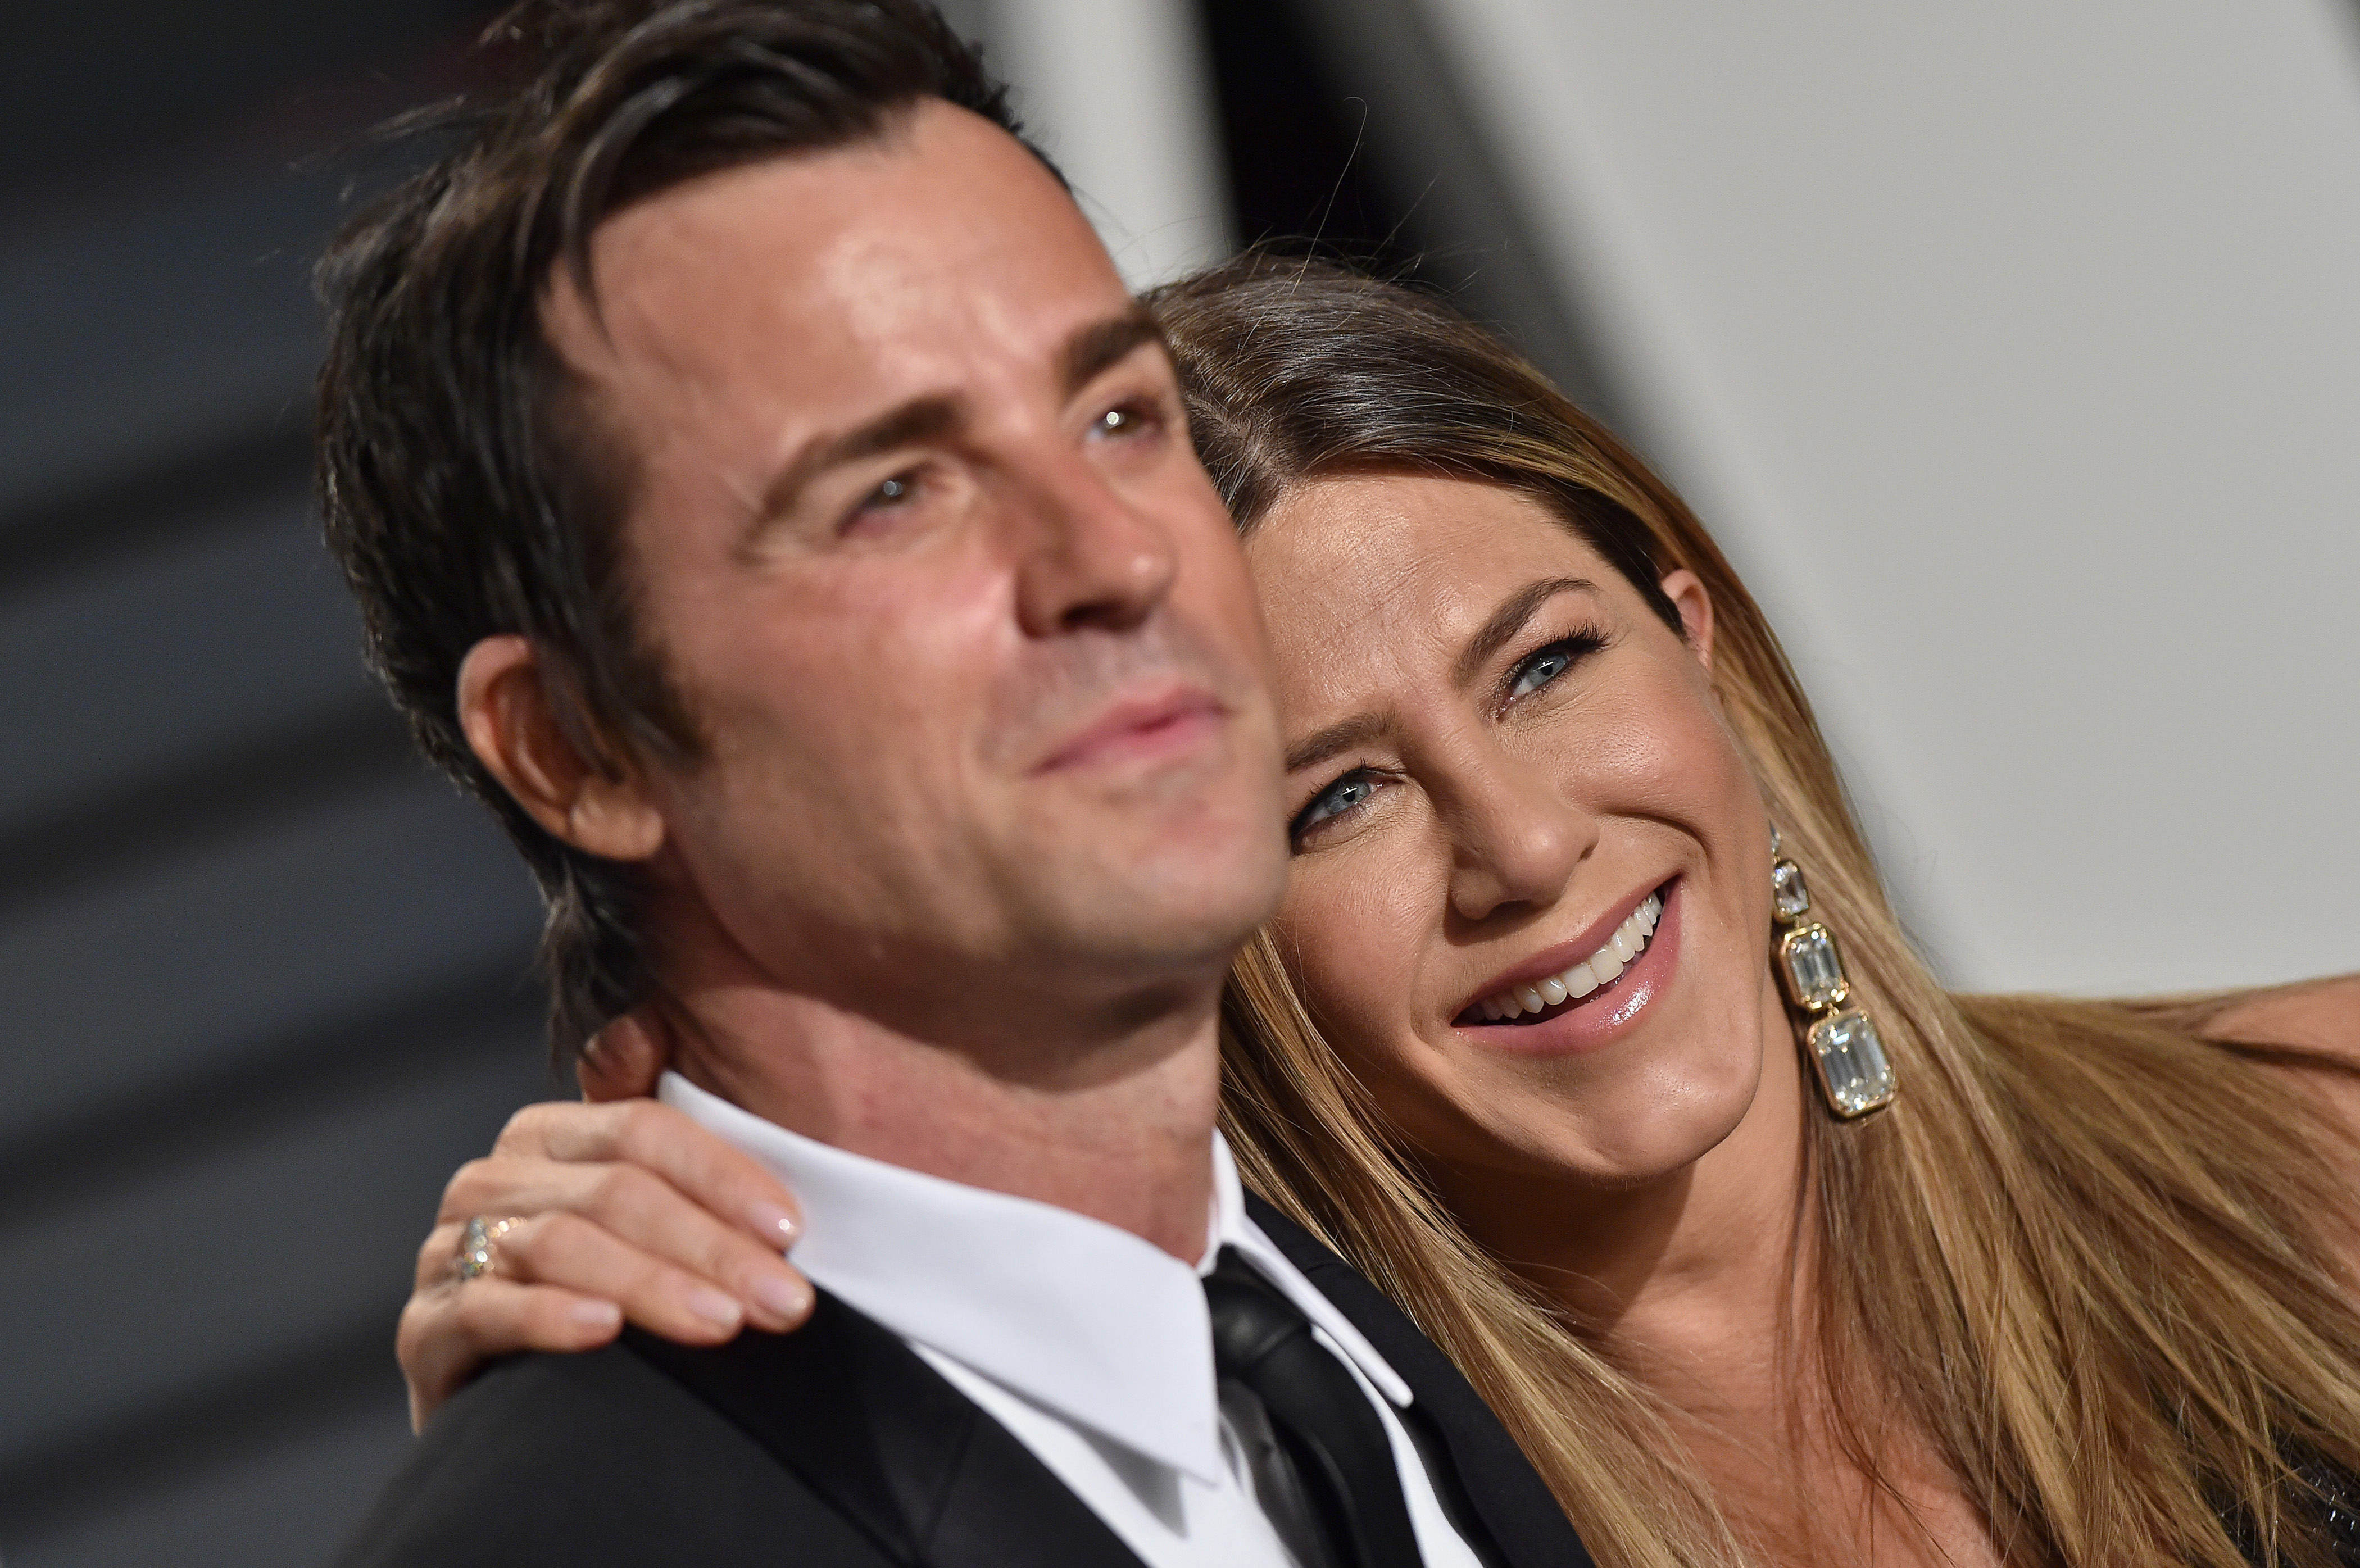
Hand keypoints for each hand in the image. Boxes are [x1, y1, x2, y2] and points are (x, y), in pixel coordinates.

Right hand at [397, 1015, 813, 1428]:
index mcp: (550, 1138)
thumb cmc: (597, 1312)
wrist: (508, 1419)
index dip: (723, 1176)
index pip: (644, 1132)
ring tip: (721, 1323)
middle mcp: (493, 1180)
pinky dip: (548, 1316)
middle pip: (613, 1190)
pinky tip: (604, 1331)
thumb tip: (738, 1155)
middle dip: (710, 1247)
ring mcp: (447, 1251)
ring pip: (559, 1243)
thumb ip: (684, 1190)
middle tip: (781, 1301)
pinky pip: (485, 1308)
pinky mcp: (423, 1330)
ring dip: (650, 1283)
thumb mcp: (643, 1238)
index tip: (791, 1230)